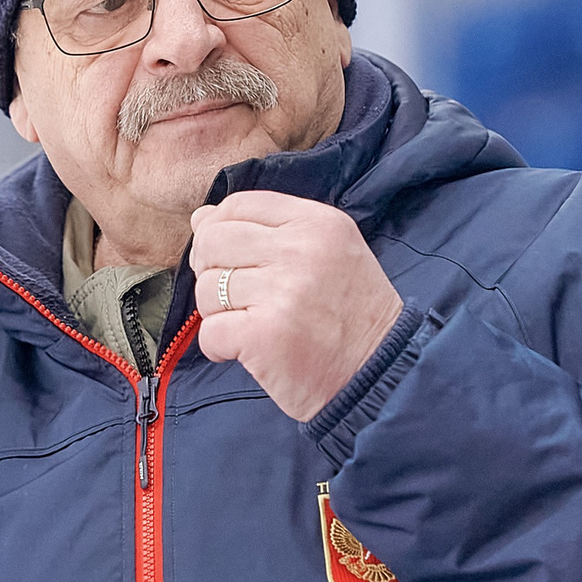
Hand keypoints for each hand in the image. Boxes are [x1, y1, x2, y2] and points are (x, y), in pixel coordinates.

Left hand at [190, 192, 404, 421]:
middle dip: (210, 270)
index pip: (238, 205)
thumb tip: (200, 217)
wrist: (382, 376)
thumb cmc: (351, 316)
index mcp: (318, 222)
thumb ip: (268, 230)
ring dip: (218, 313)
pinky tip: (242, 351)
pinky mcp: (265, 335)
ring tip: (248, 326)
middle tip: (234, 297)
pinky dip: (218, 346)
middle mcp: (301, 250)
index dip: (218, 230)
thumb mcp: (328, 254)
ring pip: (207, 288)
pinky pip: (210, 331)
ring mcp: (283, 291)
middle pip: (214, 241)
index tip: (227, 258)